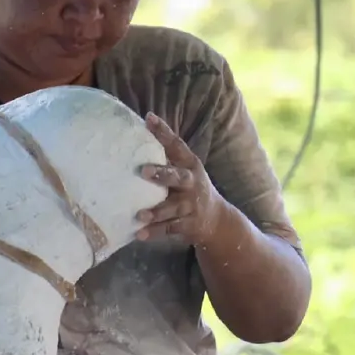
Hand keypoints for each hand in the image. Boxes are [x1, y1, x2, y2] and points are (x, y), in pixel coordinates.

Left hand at [135, 113, 225, 245]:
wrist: (216, 219)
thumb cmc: (189, 188)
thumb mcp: (184, 169)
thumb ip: (165, 157)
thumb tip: (139, 130)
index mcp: (190, 165)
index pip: (177, 145)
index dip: (163, 132)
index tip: (149, 119)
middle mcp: (192, 183)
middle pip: (179, 177)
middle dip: (162, 174)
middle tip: (143, 171)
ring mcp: (191, 205)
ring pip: (173, 208)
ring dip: (156, 211)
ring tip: (139, 215)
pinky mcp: (188, 224)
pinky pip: (170, 228)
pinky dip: (155, 232)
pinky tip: (139, 235)